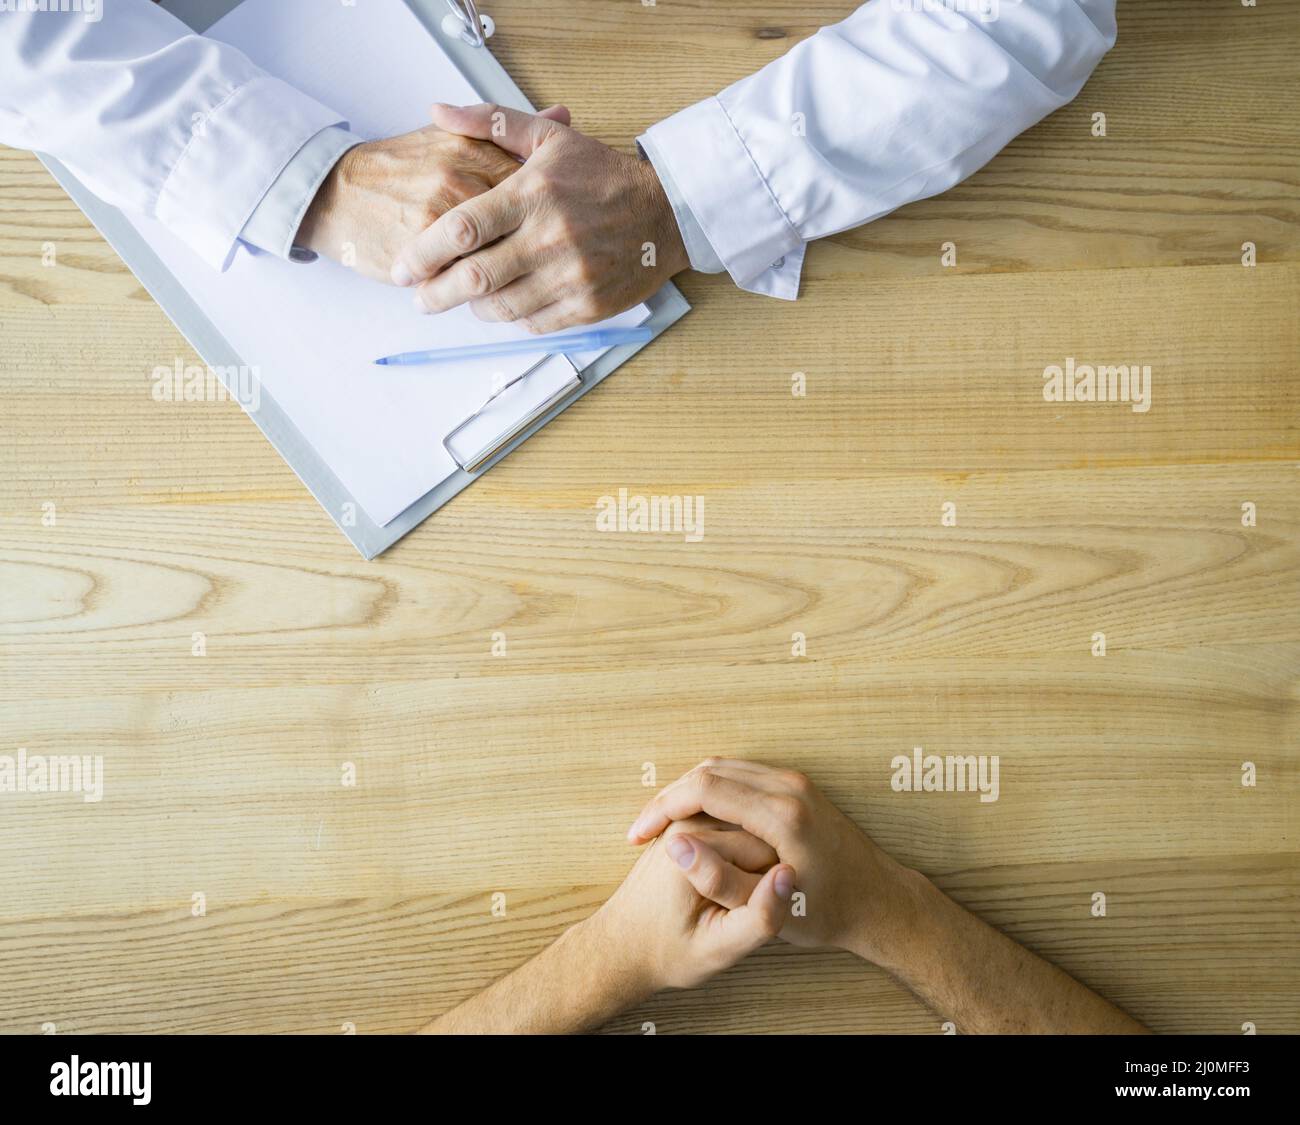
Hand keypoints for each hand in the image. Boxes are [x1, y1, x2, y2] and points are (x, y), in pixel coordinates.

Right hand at [296, 107, 569, 282]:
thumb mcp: (452, 137)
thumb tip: (561, 116)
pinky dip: (481, 290)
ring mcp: (439, 220)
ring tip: (512, 275)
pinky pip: (465, 280)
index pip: (531, 184)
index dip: (547, 211)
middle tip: (539, 255)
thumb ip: (510, 132)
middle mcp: (457, 182)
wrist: (337, 193)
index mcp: (470, 151)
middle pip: (520, 225)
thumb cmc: (399, 168)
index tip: (552, 222)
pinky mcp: (421, 254)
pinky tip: (484, 289)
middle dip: (534, 246)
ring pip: (496, 257)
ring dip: (509, 273)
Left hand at [390, 103, 689, 331]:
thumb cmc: (603, 175)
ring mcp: (571, 277)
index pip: (462, 229)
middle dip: (436, 294)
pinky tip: (503, 304)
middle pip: (474, 278)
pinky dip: (512, 317)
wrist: (665, 214)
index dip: (423, 253)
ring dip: (473, 307)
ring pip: (502, 307)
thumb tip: (437, 112)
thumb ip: (490, 124)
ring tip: (461, 298)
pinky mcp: (587, 305)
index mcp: (534, 194)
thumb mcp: (549, 138)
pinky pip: (534, 322)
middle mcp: (550, 238)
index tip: (404, 267)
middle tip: (419, 297)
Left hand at [588, 815, 794, 990]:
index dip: (770, 888)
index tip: (747, 914)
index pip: (769, 852)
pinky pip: (734, 833)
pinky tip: (722, 886)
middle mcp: (688, 822)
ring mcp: (686, 820)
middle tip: (735, 911)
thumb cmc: (669, 953)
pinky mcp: (687, 825)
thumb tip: (788, 874)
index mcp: (694, 846)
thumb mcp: (719, 950)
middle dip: (760, 874)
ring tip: (726, 901)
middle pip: (759, 836)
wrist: (624, 945)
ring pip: (749, 832)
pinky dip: (736, 859)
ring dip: (749, 865)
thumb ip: (760, 918)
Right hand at [627, 760, 923, 961]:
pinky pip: (740, 774)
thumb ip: (719, 880)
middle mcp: (789, 787)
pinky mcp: (796, 786)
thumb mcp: (772, 911)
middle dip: (668, 798)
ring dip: (686, 792)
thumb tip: (676, 846)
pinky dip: (708, 791)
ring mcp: (795, 782)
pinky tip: (692, 821)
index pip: (703, 788)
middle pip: (709, 771)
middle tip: (641, 831)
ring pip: (723, 768)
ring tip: (659, 827)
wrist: (879, 901)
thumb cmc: (827, 914)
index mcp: (782, 814)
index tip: (639, 836)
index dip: (662, 808)